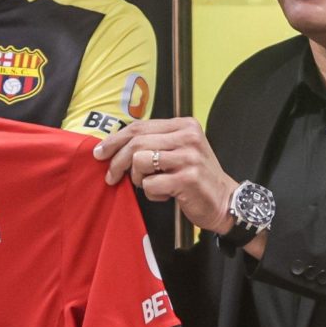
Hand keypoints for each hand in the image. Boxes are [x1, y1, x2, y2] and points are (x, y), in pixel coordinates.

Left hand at [93, 117, 237, 235]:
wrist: (224, 201)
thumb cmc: (197, 178)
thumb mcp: (180, 151)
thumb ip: (155, 143)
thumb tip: (116, 145)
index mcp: (184, 125)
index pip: (139, 126)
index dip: (115, 139)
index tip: (100, 152)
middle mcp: (188, 137)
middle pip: (136, 143)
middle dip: (117, 161)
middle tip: (111, 175)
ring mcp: (189, 158)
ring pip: (140, 161)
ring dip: (136, 178)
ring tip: (148, 184)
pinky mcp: (187, 179)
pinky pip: (150, 184)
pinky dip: (151, 193)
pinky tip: (164, 194)